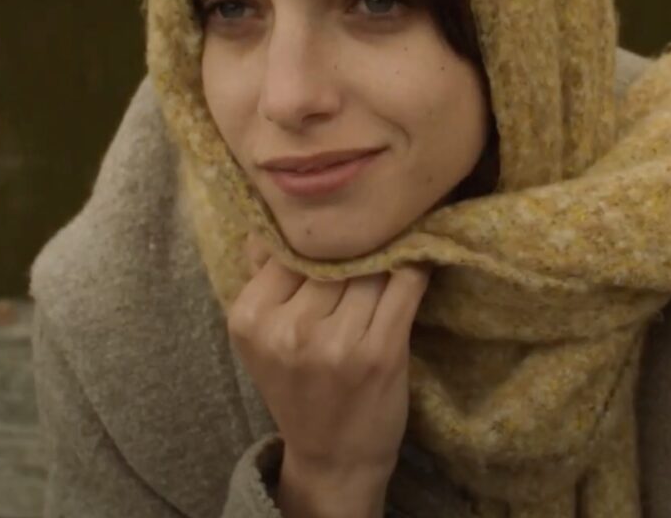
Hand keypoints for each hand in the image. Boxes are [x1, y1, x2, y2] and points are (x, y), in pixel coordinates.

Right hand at [227, 235, 429, 516]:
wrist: (333, 455)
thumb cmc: (299, 386)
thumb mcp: (264, 335)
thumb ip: (266, 278)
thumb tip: (278, 216)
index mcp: (250, 318)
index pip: (290, 247)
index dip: (319, 236)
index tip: (339, 224)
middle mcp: (289, 329)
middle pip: (333, 255)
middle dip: (355, 244)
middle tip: (375, 227)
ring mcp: (336, 342)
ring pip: (370, 266)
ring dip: (387, 253)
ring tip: (398, 241)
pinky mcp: (382, 351)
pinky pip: (406, 284)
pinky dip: (414, 266)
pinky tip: (419, 257)